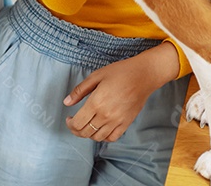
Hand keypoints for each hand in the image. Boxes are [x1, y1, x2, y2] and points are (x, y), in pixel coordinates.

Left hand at [63, 42, 179, 141]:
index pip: (78, 123)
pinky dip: (103, 137)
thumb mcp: (96, 76)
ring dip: (88, 134)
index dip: (70, 124)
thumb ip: (80, 90)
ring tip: (87, 125)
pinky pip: (112, 137)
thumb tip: (66, 102)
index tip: (69, 118)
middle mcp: (106, 115)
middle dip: (76, 130)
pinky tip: (100, 129)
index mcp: (96, 102)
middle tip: (74, 123)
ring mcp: (117, 121)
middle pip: (85, 132)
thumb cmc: (120, 72)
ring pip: (97, 137)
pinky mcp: (126, 123)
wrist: (143, 75)